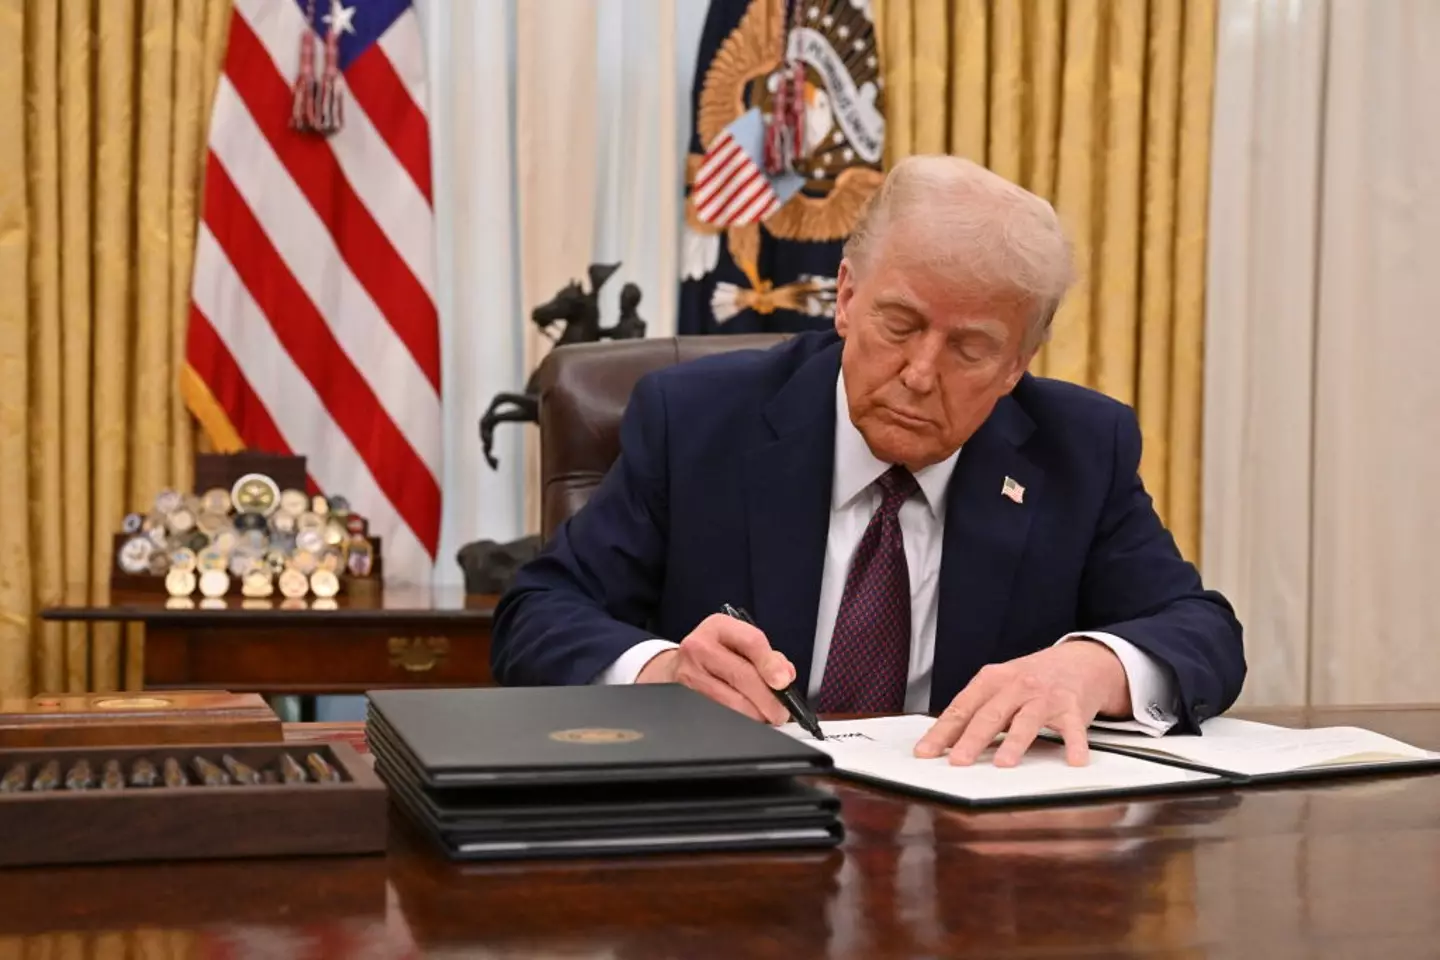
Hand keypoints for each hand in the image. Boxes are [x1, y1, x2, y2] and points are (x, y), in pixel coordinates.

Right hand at [635, 614, 794, 724]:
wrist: (677, 665)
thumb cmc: (716, 654)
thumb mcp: (739, 643)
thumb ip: (768, 656)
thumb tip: (785, 676)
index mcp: (719, 627)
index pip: (751, 642)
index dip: (771, 664)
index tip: (784, 683)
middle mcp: (700, 647)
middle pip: (742, 675)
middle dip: (768, 699)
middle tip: (781, 712)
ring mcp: (689, 674)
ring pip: (731, 701)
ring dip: (755, 715)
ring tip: (766, 717)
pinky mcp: (684, 698)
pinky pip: (718, 714)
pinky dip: (738, 721)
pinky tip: (747, 719)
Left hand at [914, 641, 1129, 766]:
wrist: (1079, 661)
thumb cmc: (1032, 678)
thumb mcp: (1000, 686)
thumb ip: (977, 710)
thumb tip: (945, 741)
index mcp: (992, 680)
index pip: (961, 708)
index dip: (941, 731)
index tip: (925, 752)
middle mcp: (1017, 686)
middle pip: (990, 715)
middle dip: (971, 739)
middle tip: (957, 762)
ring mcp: (1045, 696)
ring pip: (1026, 721)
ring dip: (1014, 743)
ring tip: (1003, 764)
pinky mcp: (1072, 707)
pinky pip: (1073, 729)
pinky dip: (1074, 745)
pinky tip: (1073, 760)